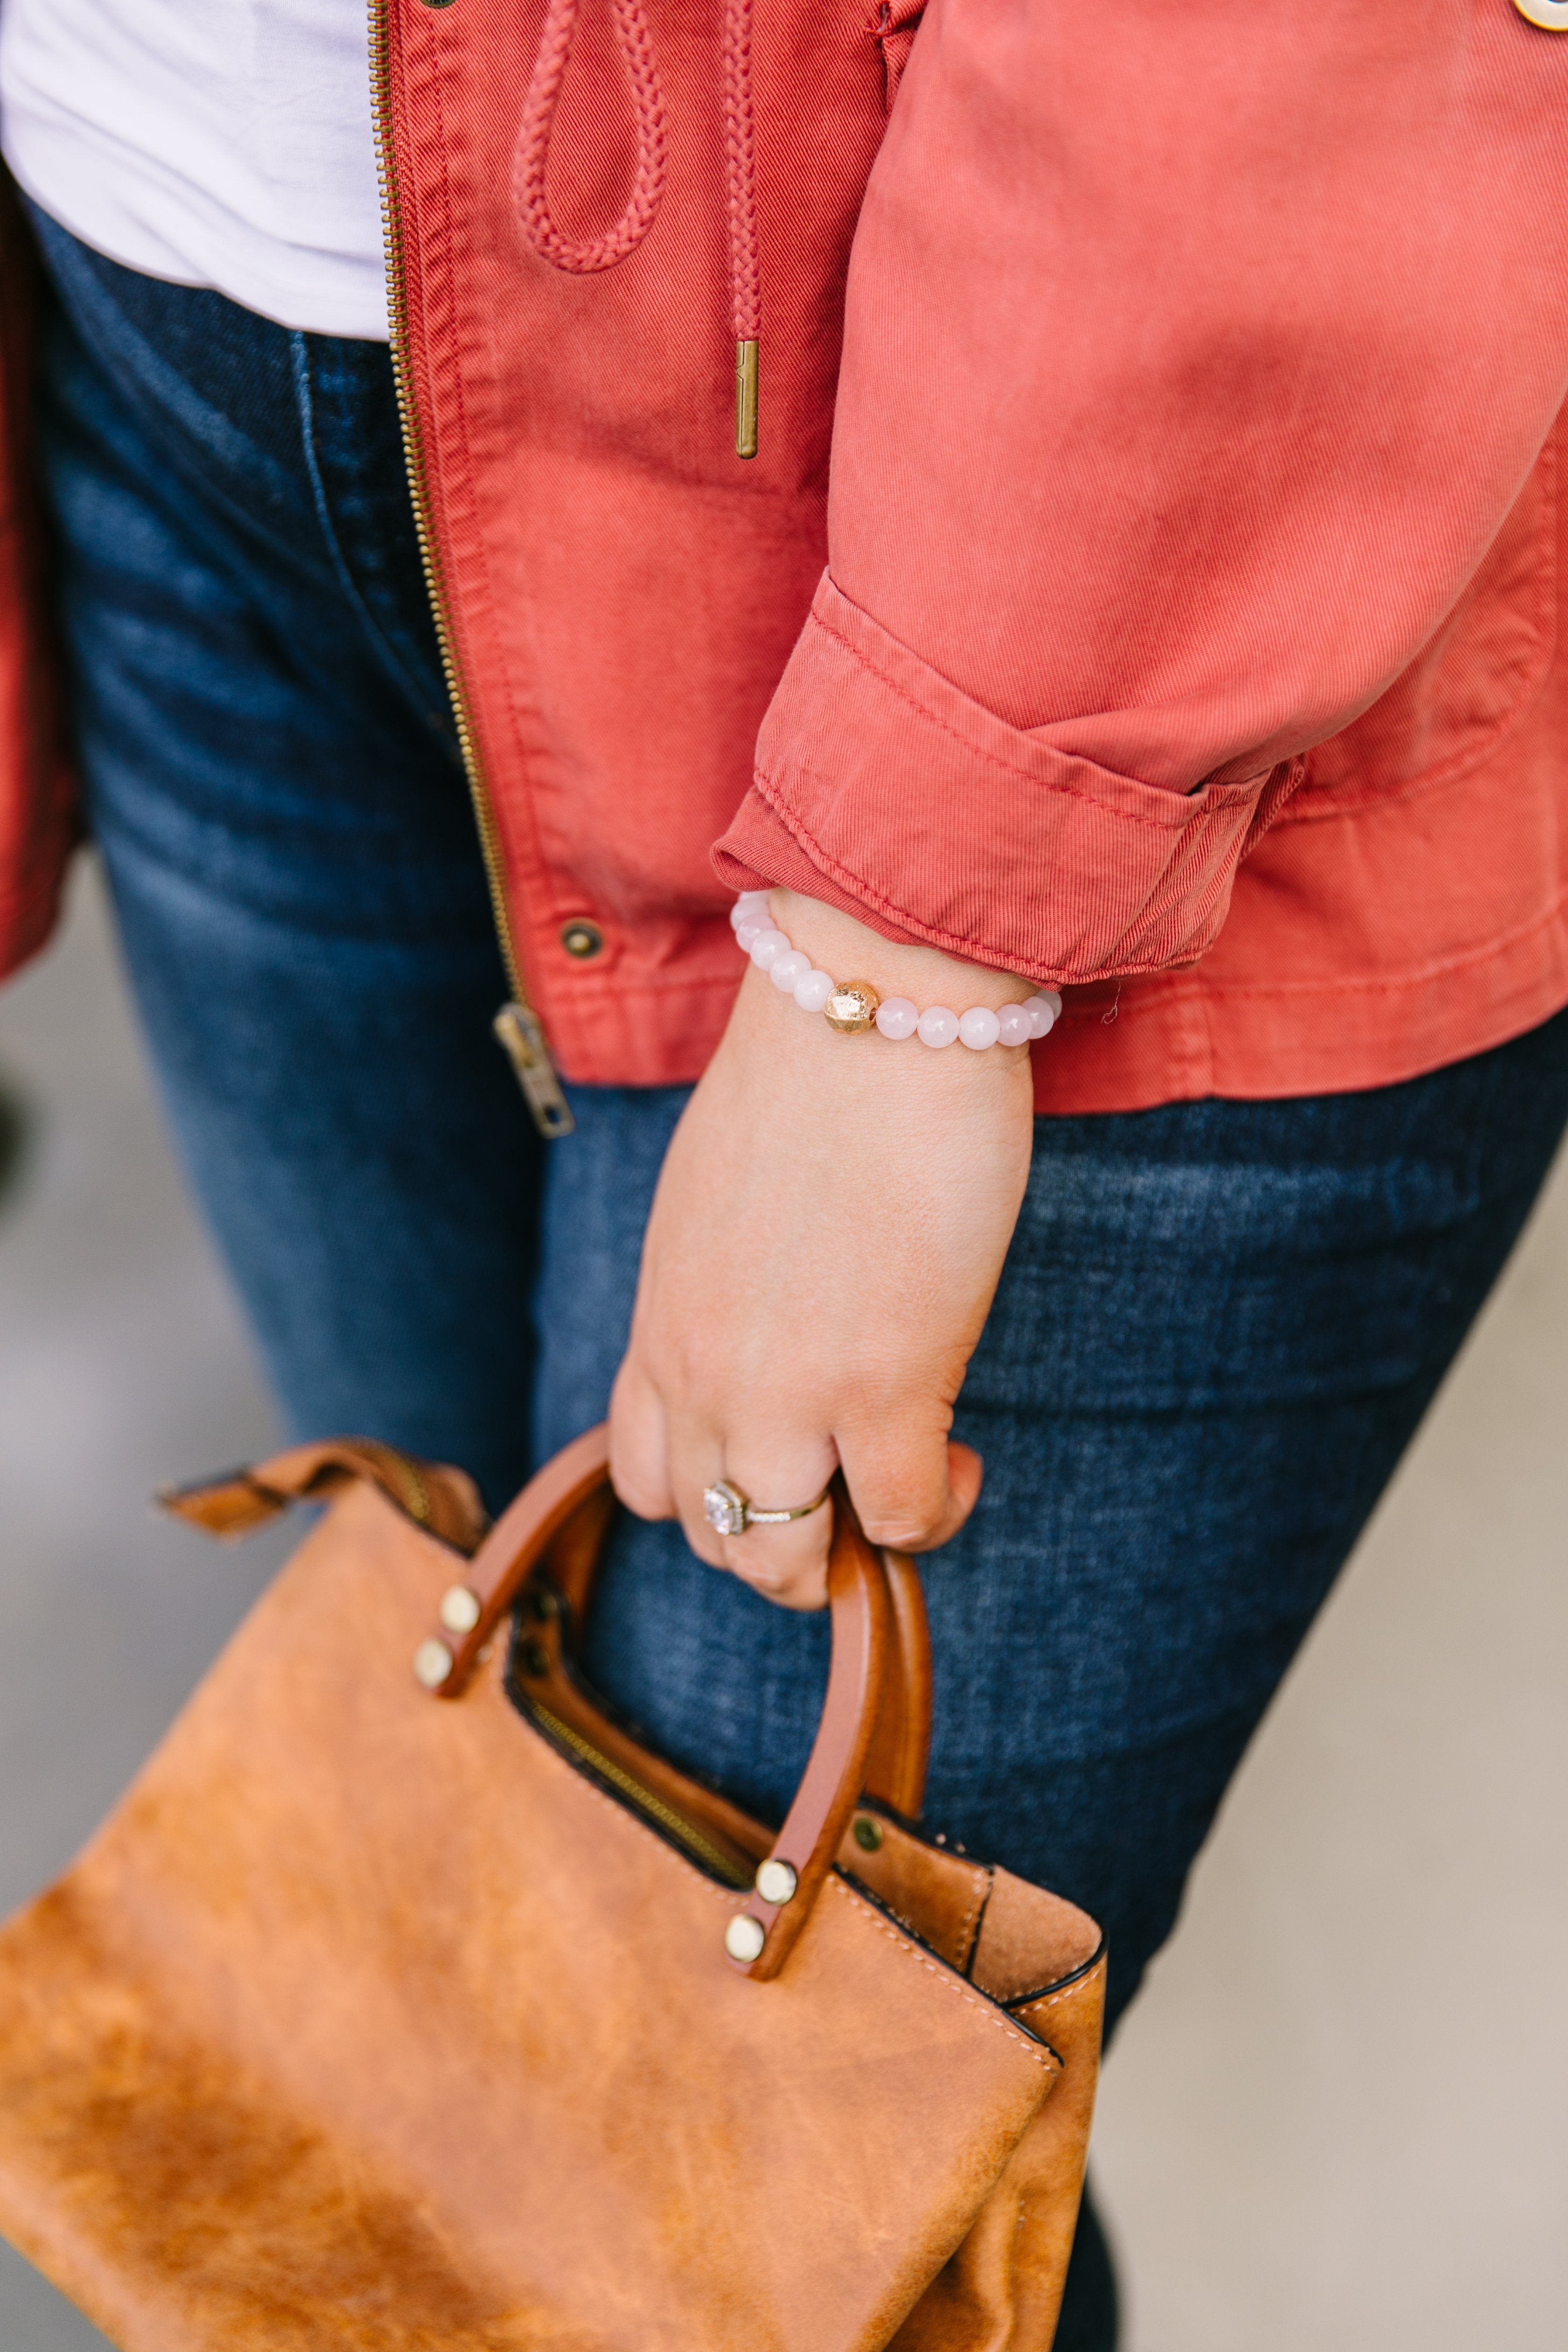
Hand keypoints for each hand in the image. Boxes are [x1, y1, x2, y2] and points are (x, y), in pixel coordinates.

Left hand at [609, 891, 1036, 1607]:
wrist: (867, 1008)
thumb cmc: (808, 1079)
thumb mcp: (713, 1202)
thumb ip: (723, 1288)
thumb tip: (776, 1324)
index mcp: (660, 1324)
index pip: (649, 1479)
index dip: (718, 1496)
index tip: (785, 1459)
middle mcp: (703, 1375)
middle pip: (714, 1536)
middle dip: (787, 1543)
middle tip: (853, 1494)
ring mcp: (787, 1391)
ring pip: (783, 1558)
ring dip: (846, 1552)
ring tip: (902, 1494)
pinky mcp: (885, 1383)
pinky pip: (899, 1518)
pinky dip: (931, 1513)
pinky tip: (958, 1462)